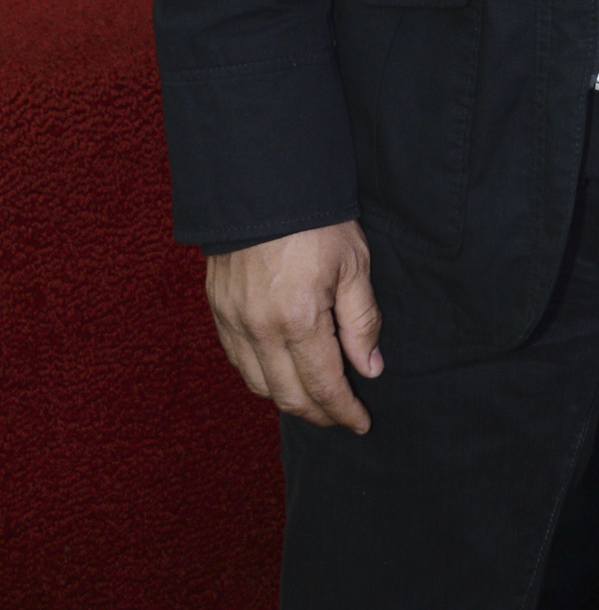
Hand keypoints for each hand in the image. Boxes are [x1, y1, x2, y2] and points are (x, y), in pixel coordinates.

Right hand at [205, 220, 383, 432]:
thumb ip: (362, 321)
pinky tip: (280, 374)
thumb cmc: (317, 221)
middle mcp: (259, 330)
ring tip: (315, 401)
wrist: (263, 185)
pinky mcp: (218, 311)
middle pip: (288, 396)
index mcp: (298, 320)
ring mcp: (233, 322)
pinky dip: (261, 377)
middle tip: (342, 417)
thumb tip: (370, 368)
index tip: (362, 423)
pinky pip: (238, 361)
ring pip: (259, 385)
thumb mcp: (354, 264)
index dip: (344, 411)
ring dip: (288, 400)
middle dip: (318, 414)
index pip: (323, 385)